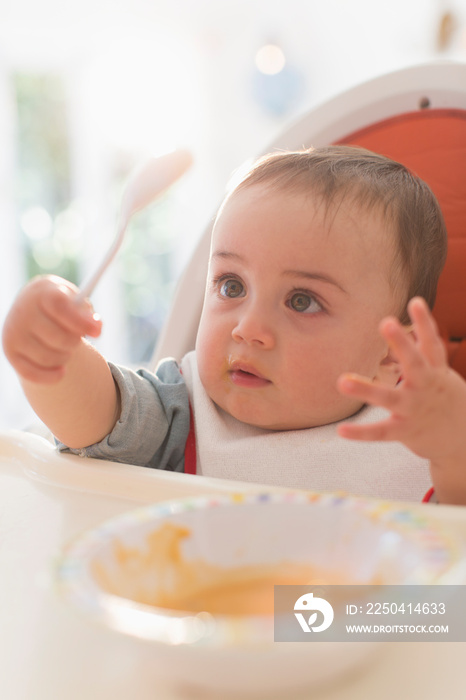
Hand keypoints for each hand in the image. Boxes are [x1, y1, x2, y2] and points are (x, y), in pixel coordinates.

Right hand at [2, 275, 101, 383]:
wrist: (32, 308)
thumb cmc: (61, 306)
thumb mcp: (76, 302)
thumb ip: (88, 314)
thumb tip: (96, 327)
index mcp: (42, 293)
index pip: (60, 308)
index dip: (80, 322)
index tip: (97, 332)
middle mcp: (23, 311)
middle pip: (59, 338)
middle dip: (75, 342)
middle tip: (78, 339)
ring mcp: (13, 332)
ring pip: (49, 358)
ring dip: (65, 357)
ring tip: (66, 349)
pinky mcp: (10, 352)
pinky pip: (33, 374)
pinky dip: (52, 376)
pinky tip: (62, 372)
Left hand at [336, 297, 465, 464]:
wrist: (463, 440)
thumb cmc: (444, 400)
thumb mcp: (442, 374)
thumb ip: (427, 351)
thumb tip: (421, 319)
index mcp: (436, 372)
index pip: (432, 343)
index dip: (425, 322)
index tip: (415, 301)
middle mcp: (426, 387)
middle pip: (416, 363)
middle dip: (402, 343)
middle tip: (387, 322)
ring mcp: (416, 410)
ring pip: (390, 398)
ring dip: (366, 390)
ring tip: (342, 381)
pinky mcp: (406, 431)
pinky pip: (381, 432)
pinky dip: (361, 433)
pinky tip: (341, 430)